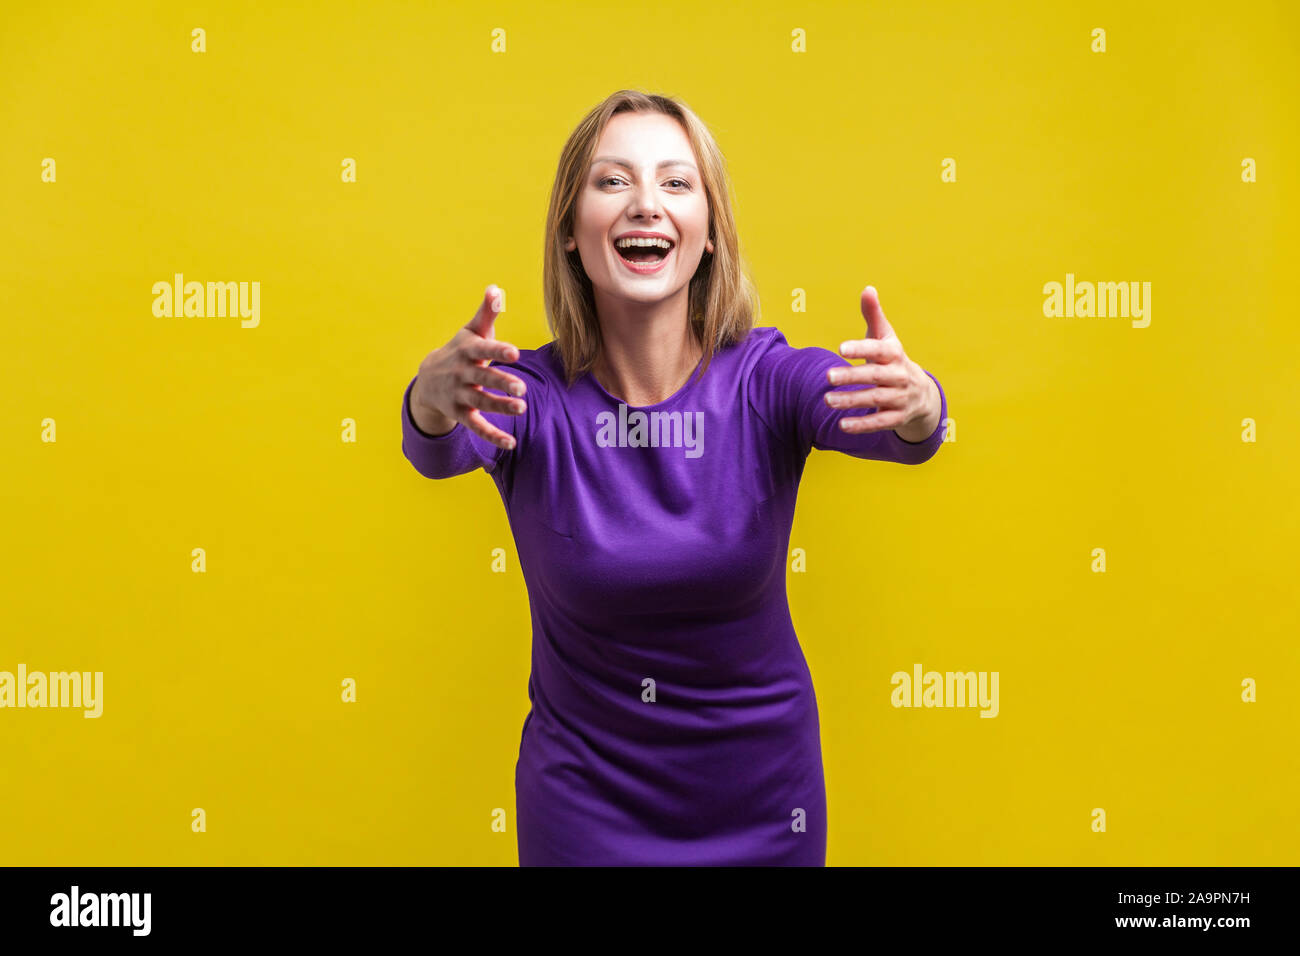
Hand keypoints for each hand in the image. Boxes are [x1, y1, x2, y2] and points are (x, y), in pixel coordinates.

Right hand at [410, 284, 527, 449]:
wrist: (427, 379)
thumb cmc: (460, 351)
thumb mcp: (471, 331)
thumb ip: (487, 313)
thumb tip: (496, 288)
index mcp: (468, 352)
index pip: (484, 350)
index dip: (498, 351)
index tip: (515, 353)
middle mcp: (463, 374)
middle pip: (483, 379)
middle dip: (501, 383)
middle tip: (522, 388)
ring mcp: (460, 395)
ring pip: (481, 402)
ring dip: (500, 406)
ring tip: (521, 408)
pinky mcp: (461, 414)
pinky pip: (477, 427)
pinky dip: (492, 436)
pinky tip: (511, 443)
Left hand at [824, 285, 939, 438]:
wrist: (921, 393)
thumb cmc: (892, 359)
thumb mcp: (886, 337)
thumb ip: (874, 316)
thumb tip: (867, 289)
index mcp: (895, 353)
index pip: (879, 350)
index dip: (861, 348)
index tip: (841, 347)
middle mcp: (900, 375)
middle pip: (876, 376)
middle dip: (852, 376)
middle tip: (827, 377)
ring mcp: (900, 398)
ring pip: (876, 399)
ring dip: (851, 400)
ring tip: (827, 400)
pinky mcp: (897, 417)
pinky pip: (880, 422)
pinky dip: (862, 424)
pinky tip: (842, 425)